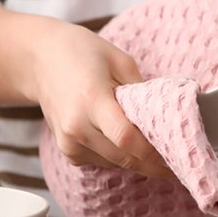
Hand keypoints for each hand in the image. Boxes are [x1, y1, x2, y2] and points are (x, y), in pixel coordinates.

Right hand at [33, 20, 171, 177]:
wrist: (40, 60)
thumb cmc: (80, 53)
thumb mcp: (119, 59)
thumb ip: (142, 90)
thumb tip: (164, 116)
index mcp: (91, 100)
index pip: (127, 139)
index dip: (153, 152)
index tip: (175, 153)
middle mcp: (76, 126)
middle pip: (123, 157)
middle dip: (153, 162)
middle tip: (177, 161)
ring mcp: (68, 141)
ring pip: (115, 163)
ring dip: (137, 161)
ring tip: (159, 153)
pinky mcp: (67, 150)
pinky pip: (101, 161)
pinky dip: (118, 157)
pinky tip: (129, 145)